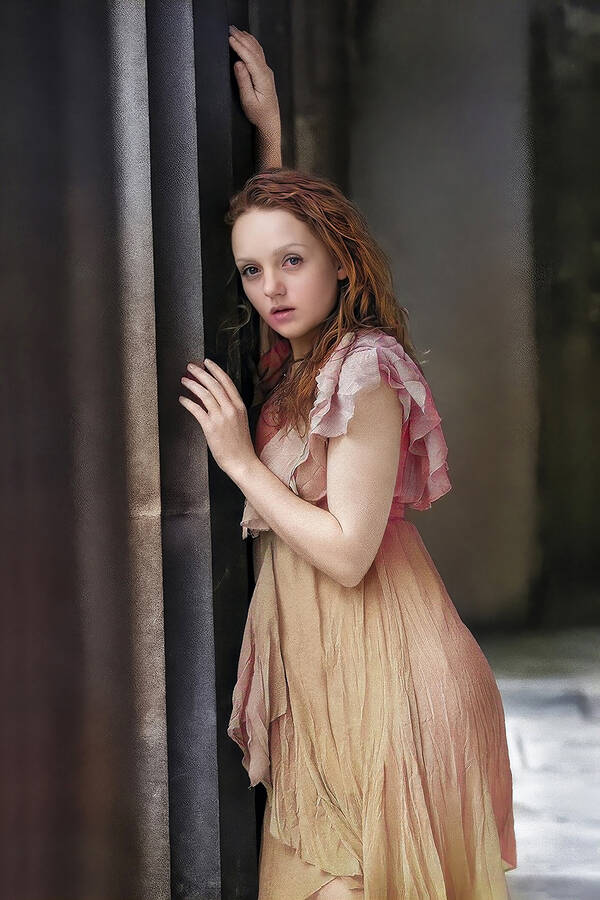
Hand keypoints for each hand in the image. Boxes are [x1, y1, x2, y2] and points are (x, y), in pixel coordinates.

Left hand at [179, 358, 255, 479]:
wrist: (242, 462)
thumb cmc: (240, 444)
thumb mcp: (240, 421)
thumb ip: (229, 408)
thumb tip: (214, 397)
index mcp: (239, 406)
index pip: (227, 382)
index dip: (216, 370)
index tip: (207, 362)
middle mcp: (231, 409)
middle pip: (214, 384)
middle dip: (201, 373)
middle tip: (190, 366)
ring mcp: (221, 418)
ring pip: (205, 394)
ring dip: (192, 385)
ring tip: (183, 380)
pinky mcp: (211, 427)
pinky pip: (197, 410)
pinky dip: (188, 402)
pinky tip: (182, 399)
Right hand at [228, 25, 280, 130]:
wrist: (270, 121)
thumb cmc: (258, 114)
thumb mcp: (248, 100)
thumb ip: (243, 81)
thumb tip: (238, 64)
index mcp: (262, 78)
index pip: (250, 57)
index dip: (239, 46)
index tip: (229, 38)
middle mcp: (266, 72)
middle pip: (253, 50)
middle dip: (241, 38)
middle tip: (230, 28)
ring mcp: (267, 71)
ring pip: (256, 50)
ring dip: (246, 38)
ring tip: (236, 30)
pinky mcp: (265, 72)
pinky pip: (258, 53)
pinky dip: (251, 43)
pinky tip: (246, 39)